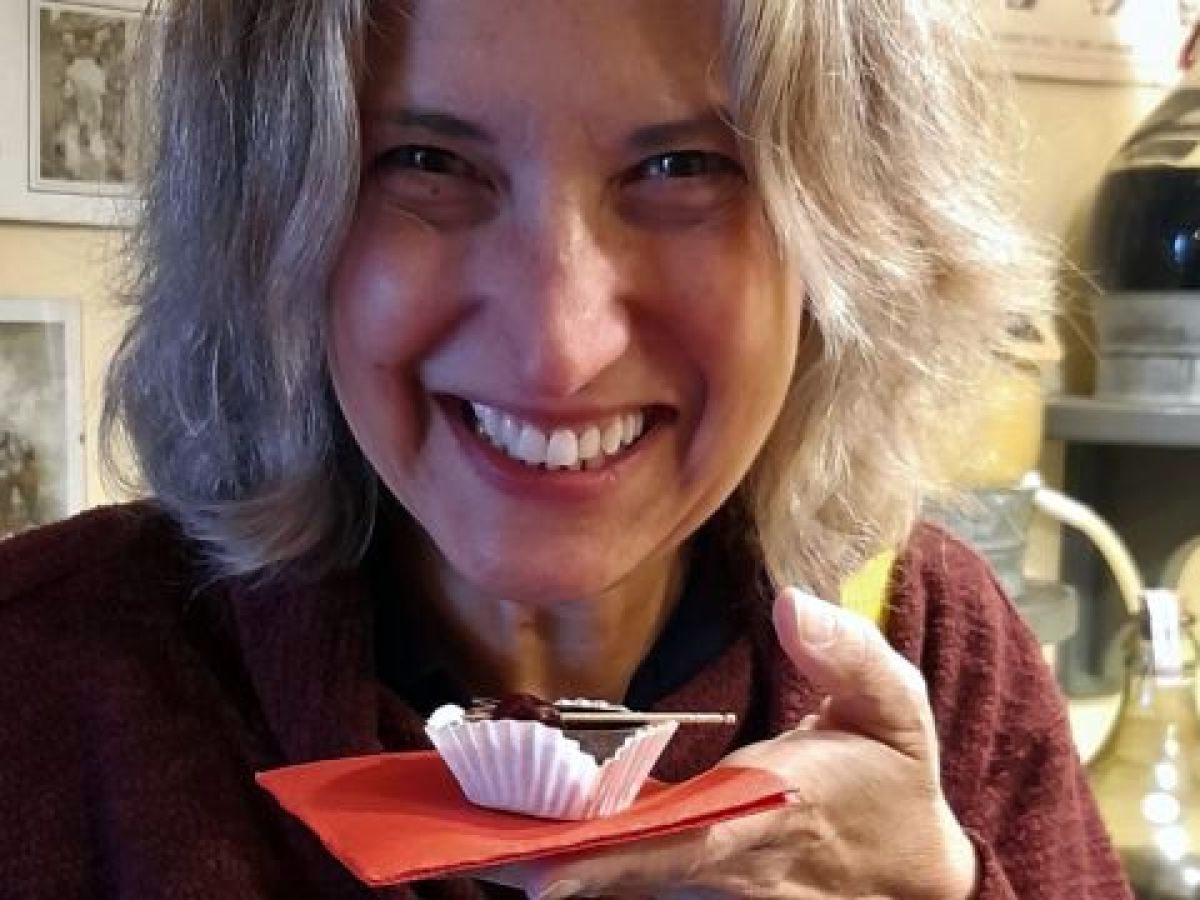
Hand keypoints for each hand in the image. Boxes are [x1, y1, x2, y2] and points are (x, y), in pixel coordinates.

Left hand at [479, 588, 977, 898]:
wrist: (911, 875)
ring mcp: (710, 884)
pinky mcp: (698, 885)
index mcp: (772, 811)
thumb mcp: (896, 708)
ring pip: (618, 880)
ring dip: (541, 861)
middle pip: (628, 870)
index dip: (614, 857)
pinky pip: (626, 878)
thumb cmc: (893, 781)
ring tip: (456, 833)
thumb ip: (850, 654)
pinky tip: (502, 841)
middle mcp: (728, 860)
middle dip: (545, 859)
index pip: (685, 839)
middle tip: (458, 842)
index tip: (542, 864)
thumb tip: (791, 603)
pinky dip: (567, 861)